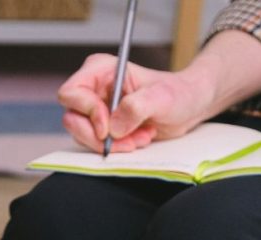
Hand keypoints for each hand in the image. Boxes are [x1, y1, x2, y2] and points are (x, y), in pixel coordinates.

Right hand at [57, 53, 213, 153]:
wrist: (188, 107)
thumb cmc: (177, 94)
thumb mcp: (162, 98)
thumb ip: (137, 107)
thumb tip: (113, 127)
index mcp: (100, 70)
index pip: (71, 93)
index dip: (87, 113)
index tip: (109, 128)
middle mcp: (93, 88)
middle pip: (72, 119)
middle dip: (99, 137)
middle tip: (128, 140)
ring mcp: (95, 108)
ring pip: (82, 135)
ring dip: (112, 144)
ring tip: (140, 137)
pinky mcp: (102, 126)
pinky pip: (95, 144)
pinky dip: (116, 148)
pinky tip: (137, 140)